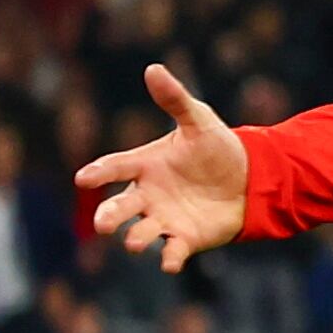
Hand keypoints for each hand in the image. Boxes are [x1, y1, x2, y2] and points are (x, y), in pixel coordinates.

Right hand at [76, 62, 249, 272]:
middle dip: (109, 216)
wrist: (249, 179)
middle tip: (103, 224)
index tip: (83, 178)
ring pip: (141, 232)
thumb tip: (153, 68)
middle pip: (121, 207)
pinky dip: (169, 258)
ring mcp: (164, 218)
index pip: (115, 167)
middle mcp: (148, 194)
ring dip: (137, 238)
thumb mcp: (198, 121)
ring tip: (134, 244)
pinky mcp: (185, 238)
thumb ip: (175, 100)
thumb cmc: (216, 148)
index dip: (98, 172)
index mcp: (145, 164)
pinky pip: (172, 251)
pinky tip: (169, 263)